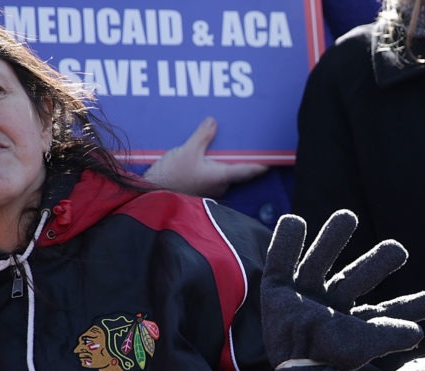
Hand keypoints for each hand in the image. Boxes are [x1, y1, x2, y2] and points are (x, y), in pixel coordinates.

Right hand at [142, 117, 268, 197]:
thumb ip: (202, 136)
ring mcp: (209, 189)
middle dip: (239, 156)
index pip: (248, 169)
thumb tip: (213, 121)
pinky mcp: (199, 189)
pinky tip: (204, 154)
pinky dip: (211, 163)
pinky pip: (210, 174)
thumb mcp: (186, 151)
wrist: (150, 195)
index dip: (262, 164)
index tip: (275, 159)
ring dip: (222, 159)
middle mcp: (219, 185)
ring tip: (221, 143)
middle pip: (235, 168)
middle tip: (244, 141)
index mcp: (221, 176)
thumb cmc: (171, 177)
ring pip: (222, 171)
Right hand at [260, 209, 424, 370]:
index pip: (382, 313)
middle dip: (377, 264)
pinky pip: (280, 259)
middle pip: (354, 279)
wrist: (295, 364)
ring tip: (348, 216)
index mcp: (350, 326)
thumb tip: (418, 331)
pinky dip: (286, 240)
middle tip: (400, 250)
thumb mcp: (366, 343)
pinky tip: (295, 220)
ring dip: (332, 238)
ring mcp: (302, 298)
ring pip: (319, 260)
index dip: (405, 308)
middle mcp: (328, 310)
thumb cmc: (331, 356)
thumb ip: (392, 333)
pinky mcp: (277, 291)